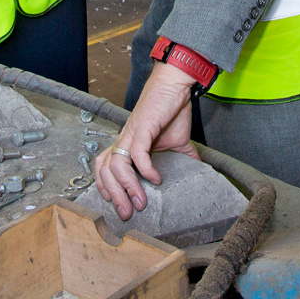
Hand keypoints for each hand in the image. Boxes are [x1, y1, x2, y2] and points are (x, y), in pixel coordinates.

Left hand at [94, 61, 197, 219]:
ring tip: (141, 201)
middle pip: (105, 171)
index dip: (105, 186)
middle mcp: (124, 139)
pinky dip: (145, 169)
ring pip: (116, 165)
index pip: (104, 167)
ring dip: (127, 187)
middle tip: (127, 213)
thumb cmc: (170, 109)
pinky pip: (137, 152)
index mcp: (127, 143)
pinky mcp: (143, 126)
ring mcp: (131, 133)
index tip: (116, 205)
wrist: (175, 84)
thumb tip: (195, 175)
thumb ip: (180, 161)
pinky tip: (156, 178)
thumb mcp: (175, 143)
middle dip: (114, 196)